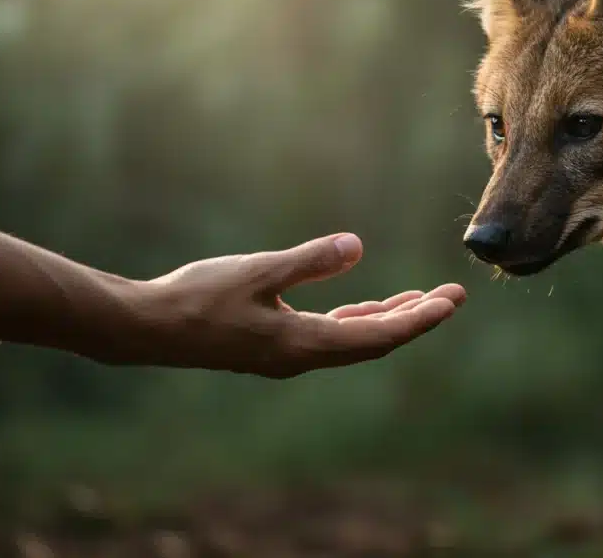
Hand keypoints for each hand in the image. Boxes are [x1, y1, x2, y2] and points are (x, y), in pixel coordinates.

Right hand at [133, 233, 465, 377]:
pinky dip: (357, 320)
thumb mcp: (258, 272)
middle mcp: (303, 356)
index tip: (452, 302)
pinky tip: (368, 307)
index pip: (379, 337)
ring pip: (354, 339)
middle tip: (453, 297)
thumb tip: (358, 247)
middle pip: (375, 341)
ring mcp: (289, 353)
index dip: (419, 319)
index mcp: (304, 343)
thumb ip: (309, 261)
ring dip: (388, 319)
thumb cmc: (198, 298)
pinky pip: (331, 334)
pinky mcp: (275, 344)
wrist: (148, 329)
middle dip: (416, 318)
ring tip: (422, 300)